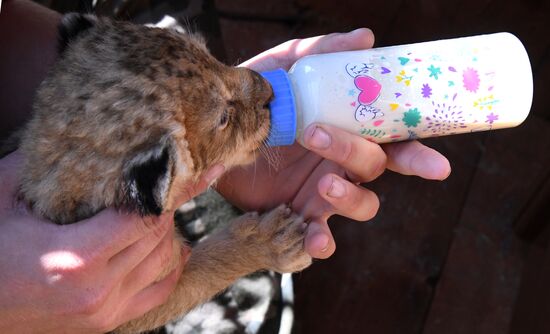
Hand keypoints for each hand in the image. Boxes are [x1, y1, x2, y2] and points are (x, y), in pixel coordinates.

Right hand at [0, 151, 220, 332]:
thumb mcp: (0, 198)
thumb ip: (35, 164)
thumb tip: (73, 130)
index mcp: (75, 257)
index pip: (146, 217)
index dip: (170, 190)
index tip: (198, 169)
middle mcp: (98, 289)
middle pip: (159, 236)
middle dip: (168, 205)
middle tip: (169, 182)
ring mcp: (105, 310)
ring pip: (163, 262)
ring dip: (169, 233)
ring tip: (163, 209)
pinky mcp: (106, 322)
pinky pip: (157, 293)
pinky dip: (172, 269)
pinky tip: (177, 250)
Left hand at [216, 28, 450, 258]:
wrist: (218, 127)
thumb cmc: (259, 96)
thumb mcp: (285, 66)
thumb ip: (323, 51)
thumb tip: (367, 38)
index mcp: (349, 129)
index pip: (394, 141)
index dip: (417, 154)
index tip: (436, 166)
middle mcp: (342, 162)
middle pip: (377, 168)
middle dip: (370, 162)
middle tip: (328, 143)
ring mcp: (322, 190)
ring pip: (362, 204)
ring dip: (351, 197)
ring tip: (324, 184)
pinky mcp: (298, 213)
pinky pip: (319, 236)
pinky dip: (322, 242)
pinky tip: (315, 240)